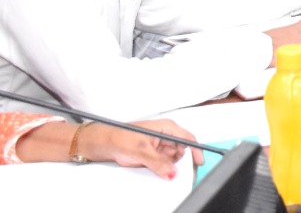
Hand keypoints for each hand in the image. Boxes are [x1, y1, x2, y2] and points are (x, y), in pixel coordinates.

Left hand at [81, 120, 204, 178]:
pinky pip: (163, 164)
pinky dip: (160, 168)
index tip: (198, 162)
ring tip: (151, 164)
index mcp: (167, 128)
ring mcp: (160, 146)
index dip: (195, 150)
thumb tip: (172, 172)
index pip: (188, 138)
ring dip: (166, 165)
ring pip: (172, 159)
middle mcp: (165, 136)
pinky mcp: (154, 154)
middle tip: (168, 168)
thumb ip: (158, 162)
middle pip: (182, 151)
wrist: (102, 144)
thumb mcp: (141, 150)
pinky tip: (149, 166)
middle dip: (177, 161)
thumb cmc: (120, 137)